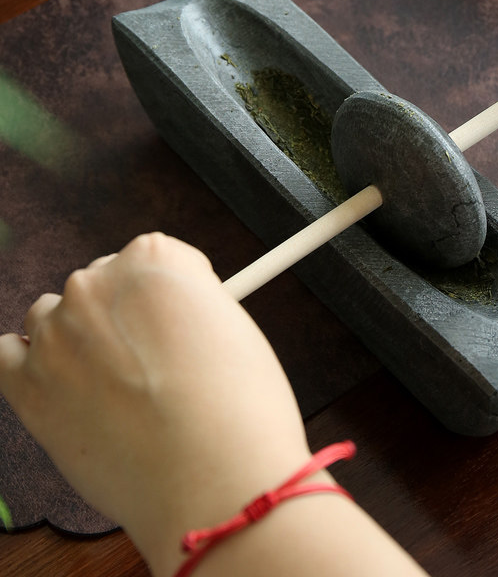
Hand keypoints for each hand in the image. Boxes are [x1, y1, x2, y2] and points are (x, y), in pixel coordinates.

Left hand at [0, 233, 310, 574]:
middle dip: (122, 316)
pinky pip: (8, 355)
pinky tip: (65, 385)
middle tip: (151, 362)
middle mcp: (97, 283)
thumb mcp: (236, 330)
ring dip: (77, 339)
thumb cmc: (237, 407)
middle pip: (101, 283)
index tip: (177, 319)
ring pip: (52, 316)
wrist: (211, 477)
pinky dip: (31, 364)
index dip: (171, 294)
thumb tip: (174, 318)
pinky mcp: (25, 385)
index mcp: (154, 258)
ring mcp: (55, 332)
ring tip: (115, 385)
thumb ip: (193, 307)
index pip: (152, 257)